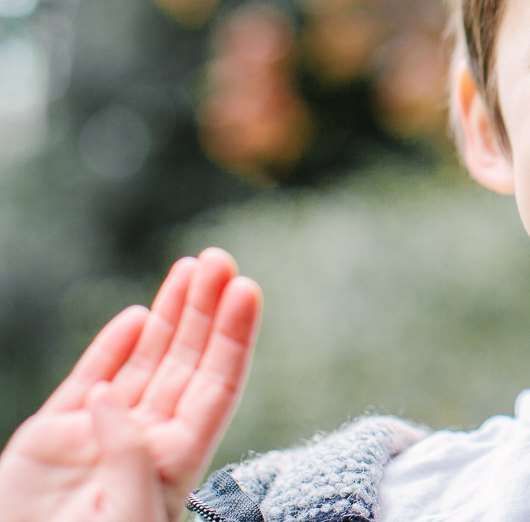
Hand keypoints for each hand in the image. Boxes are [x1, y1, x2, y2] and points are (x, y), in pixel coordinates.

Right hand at [0, 248, 261, 521]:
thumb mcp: (127, 517)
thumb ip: (127, 457)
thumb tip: (107, 396)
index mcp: (177, 461)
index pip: (217, 387)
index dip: (233, 338)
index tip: (247, 290)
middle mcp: (148, 439)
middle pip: (187, 362)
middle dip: (205, 311)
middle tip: (220, 259)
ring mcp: (103, 431)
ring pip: (146, 360)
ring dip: (169, 314)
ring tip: (191, 267)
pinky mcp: (55, 433)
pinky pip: (91, 376)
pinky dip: (113, 346)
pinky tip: (138, 316)